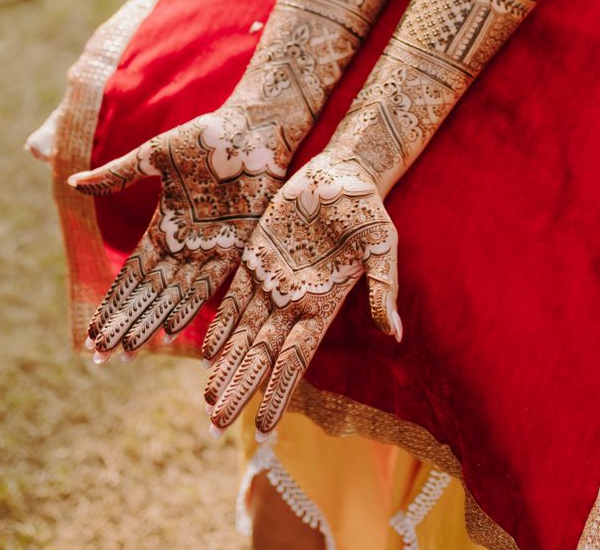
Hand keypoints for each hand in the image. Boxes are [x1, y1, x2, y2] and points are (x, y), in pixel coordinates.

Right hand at [69, 105, 288, 356]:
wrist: (249, 127)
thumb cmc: (203, 136)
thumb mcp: (153, 156)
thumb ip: (116, 175)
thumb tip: (71, 183)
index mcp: (165, 226)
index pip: (132, 276)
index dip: (113, 305)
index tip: (93, 334)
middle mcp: (186, 244)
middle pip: (149, 293)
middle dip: (126, 323)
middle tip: (103, 355)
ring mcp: (210, 246)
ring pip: (174, 295)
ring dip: (152, 322)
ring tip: (129, 349)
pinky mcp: (237, 243)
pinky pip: (210, 281)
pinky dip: (190, 304)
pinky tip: (172, 327)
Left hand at [201, 153, 400, 433]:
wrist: (342, 173)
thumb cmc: (367, 210)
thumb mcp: (381, 246)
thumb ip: (383, 288)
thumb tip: (394, 333)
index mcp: (322, 304)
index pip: (295, 359)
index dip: (280, 391)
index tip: (267, 426)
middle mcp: (294, 302)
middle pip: (262, 356)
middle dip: (241, 389)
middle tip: (216, 424)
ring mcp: (272, 282)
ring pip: (243, 334)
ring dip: (226, 367)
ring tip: (207, 399)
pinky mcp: (256, 259)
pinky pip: (233, 298)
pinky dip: (220, 324)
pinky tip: (206, 350)